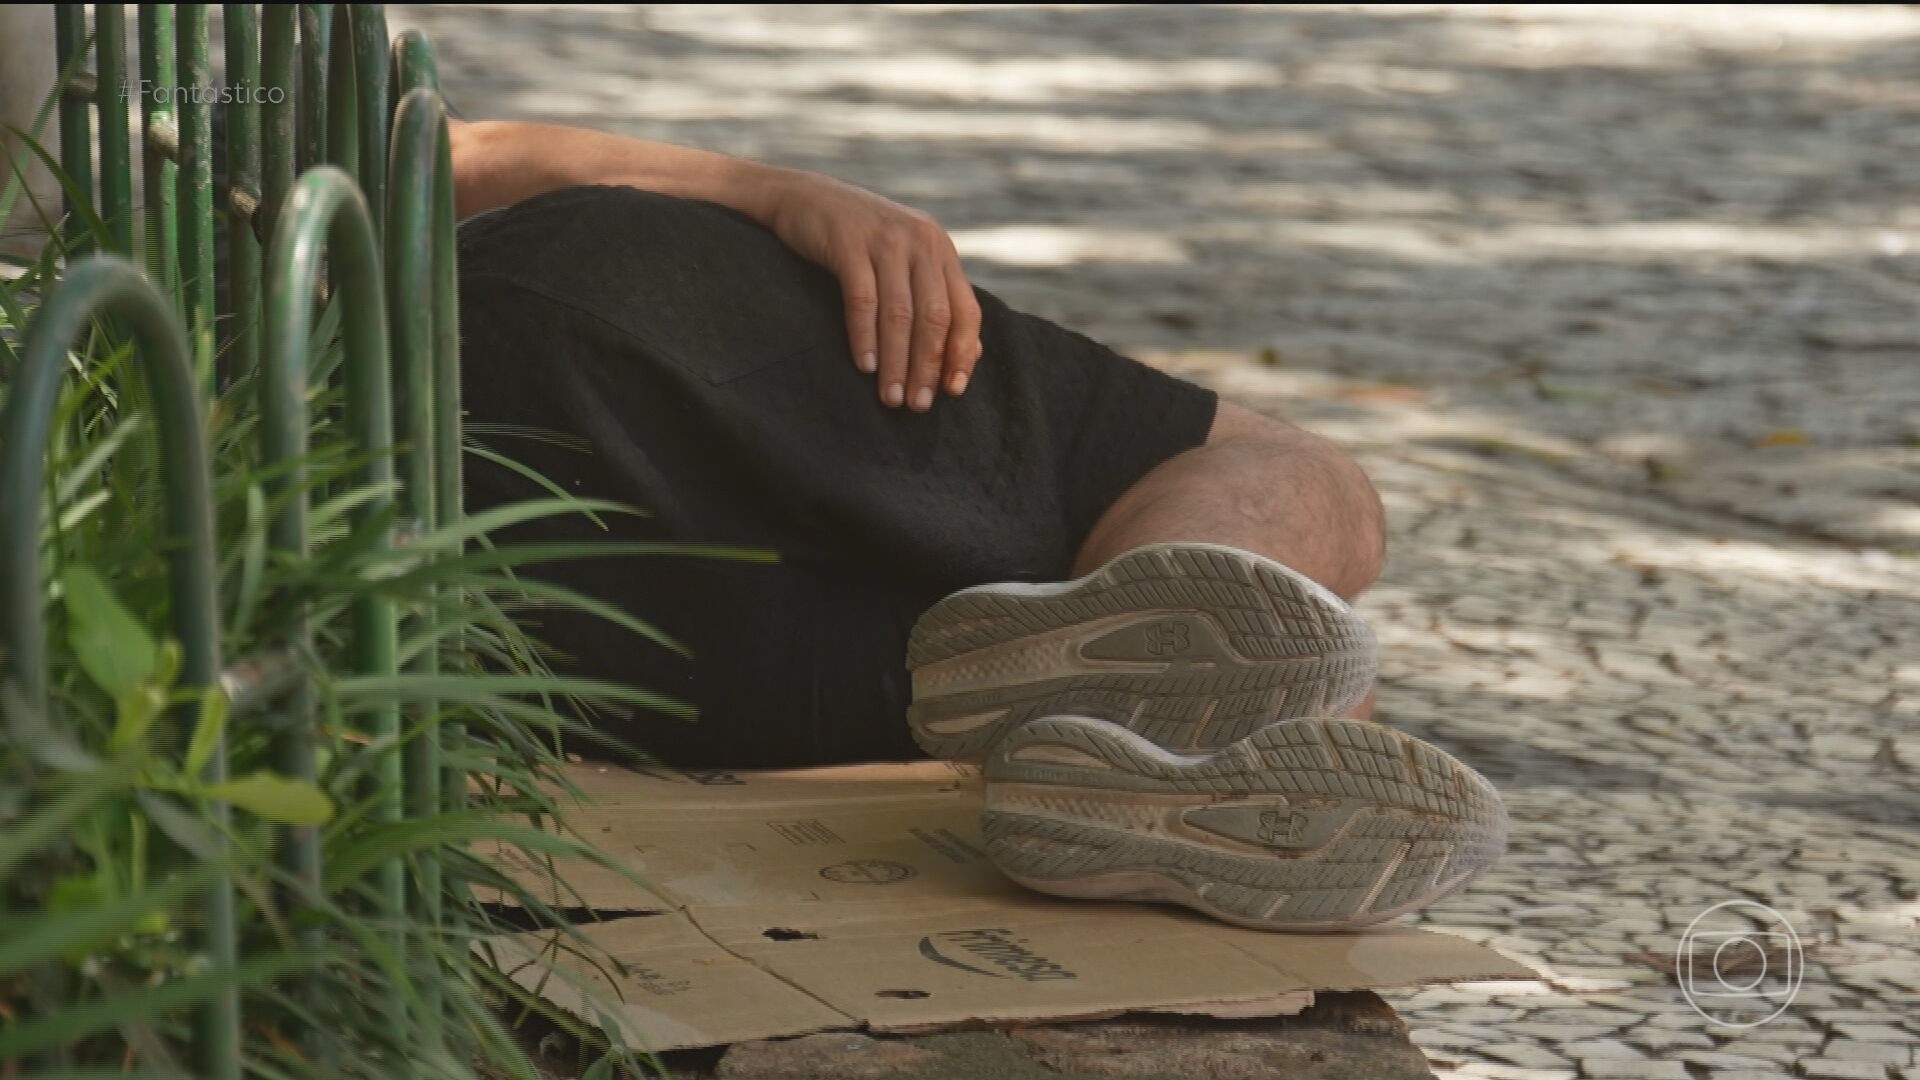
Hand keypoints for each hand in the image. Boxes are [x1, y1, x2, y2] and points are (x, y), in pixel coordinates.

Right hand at [760, 170, 981, 410]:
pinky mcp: (849, 242)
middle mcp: (921, 243)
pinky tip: (864, 366)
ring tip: (891, 397)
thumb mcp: (903, 260)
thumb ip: (933, 297)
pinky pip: (863, 299)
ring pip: (900, 313)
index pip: (966, 310)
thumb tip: (967, 355)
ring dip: (897, 361)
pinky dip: (865, 337)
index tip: (953, 391)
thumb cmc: (857, 240)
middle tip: (917, 405)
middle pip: (935, 317)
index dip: (962, 354)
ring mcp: (886, 240)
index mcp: (940, 251)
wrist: (803, 195)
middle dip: (928, 366)